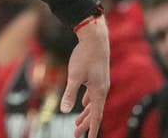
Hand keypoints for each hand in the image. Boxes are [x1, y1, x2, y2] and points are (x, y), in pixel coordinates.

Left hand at [62, 16, 109, 137]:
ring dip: (86, 114)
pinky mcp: (98, 76)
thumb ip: (70, 94)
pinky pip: (93, 94)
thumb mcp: (74, 76)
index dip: (92, 129)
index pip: (96, 116)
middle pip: (95, 112)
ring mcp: (101, 83)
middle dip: (86, 124)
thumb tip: (65, 111)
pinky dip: (88, 102)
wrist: (95, 38)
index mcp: (98, 92)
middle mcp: (102, 90)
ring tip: (77, 123)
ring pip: (94, 103)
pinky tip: (84, 104)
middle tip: (75, 134)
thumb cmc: (84, 56)